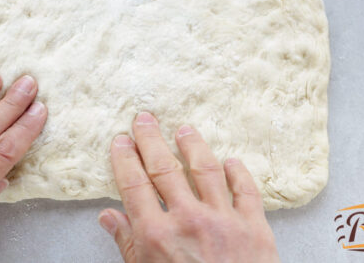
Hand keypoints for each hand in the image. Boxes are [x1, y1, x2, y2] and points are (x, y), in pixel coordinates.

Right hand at [98, 112, 279, 262]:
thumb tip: (108, 218)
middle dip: (151, 140)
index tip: (119, 142)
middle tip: (144, 118)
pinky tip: (231, 161)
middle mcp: (188, 220)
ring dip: (192, 146)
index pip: (134, 185)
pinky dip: (239, 173)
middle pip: (164, 169)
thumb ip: (129, 245)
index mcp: (157, 235)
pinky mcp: (256, 228)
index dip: (124, 159)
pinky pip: (247, 191)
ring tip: (184, 130)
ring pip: (206, 170)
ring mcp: (224, 221)